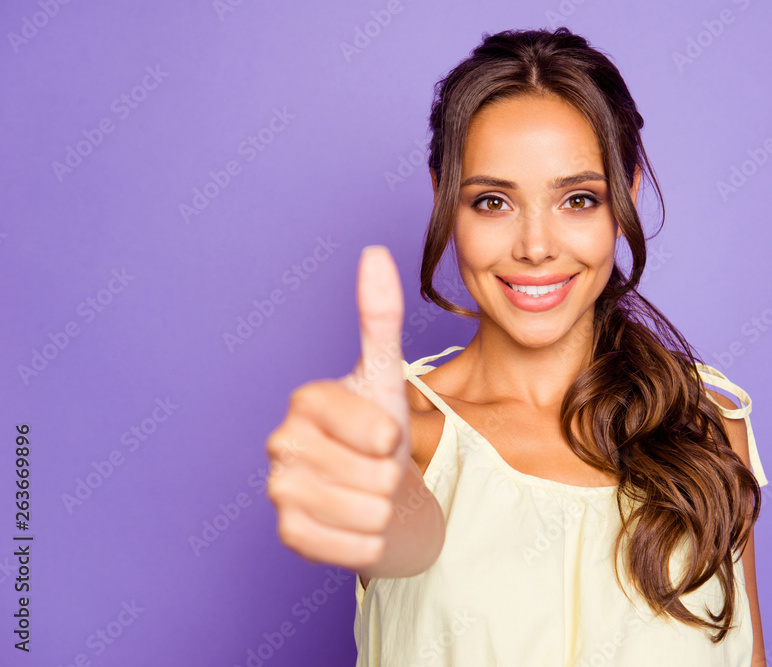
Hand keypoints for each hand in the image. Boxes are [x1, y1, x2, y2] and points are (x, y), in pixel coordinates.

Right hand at [266, 245, 410, 569]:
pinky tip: (358, 524)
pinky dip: (370, 542)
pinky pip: (351, 547)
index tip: (383, 435)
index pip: (377, 431)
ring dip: (384, 509)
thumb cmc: (381, 434)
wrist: (376, 495)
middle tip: (376, 468)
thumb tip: (374, 252)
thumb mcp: (388, 377)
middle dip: (391, 477)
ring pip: (369, 512)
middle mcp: (281, 442)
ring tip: (370, 493)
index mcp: (306, 400)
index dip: (393, 440)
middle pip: (377, 475)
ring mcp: (279, 490)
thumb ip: (379, 316)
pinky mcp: (286, 535)